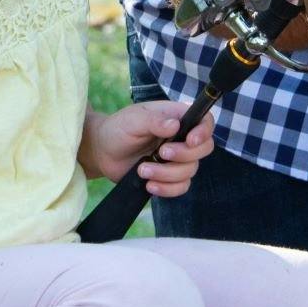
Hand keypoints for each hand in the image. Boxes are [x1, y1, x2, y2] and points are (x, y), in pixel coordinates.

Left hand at [84, 100, 215, 195]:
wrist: (103, 152)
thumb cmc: (118, 129)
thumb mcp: (133, 120)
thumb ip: (154, 121)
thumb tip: (175, 125)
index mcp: (177, 117)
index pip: (205, 121)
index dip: (204, 131)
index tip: (190, 140)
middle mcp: (182, 138)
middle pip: (204, 148)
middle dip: (184, 155)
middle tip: (161, 153)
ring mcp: (177, 159)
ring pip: (191, 171)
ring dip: (167, 174)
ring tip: (142, 170)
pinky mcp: (169, 177)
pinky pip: (181, 187)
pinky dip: (167, 189)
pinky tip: (149, 185)